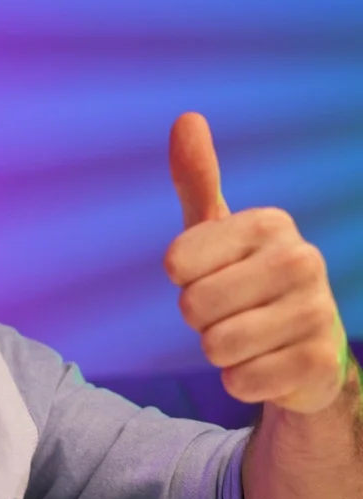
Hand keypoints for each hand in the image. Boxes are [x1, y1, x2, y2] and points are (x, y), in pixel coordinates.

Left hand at [164, 112, 349, 414]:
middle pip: (194, 307)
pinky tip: (266, 365)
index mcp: (270, 224)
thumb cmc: (245, 281)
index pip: (176, 263)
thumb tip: (186, 117)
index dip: (183, 280)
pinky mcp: (321, 360)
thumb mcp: (217, 231)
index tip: (212, 274)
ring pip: (216, 346)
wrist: (304, 348)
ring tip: (247, 337)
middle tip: (230, 311)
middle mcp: (302, 259)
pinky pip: (240, 381)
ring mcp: (318, 310)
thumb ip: (197, 179)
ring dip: (218, 351)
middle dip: (199, 320)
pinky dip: (240, 381)